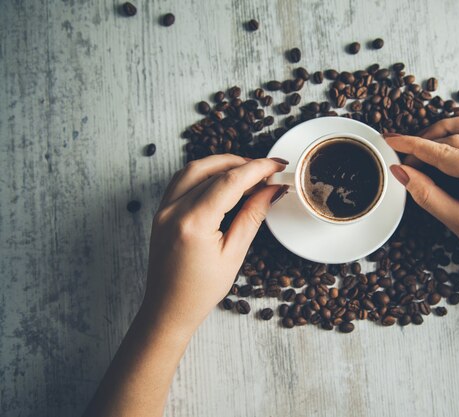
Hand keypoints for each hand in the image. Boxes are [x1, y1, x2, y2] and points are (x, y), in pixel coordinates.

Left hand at [141, 154, 288, 335]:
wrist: (168, 309)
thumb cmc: (200, 290)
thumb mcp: (234, 254)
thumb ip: (253, 216)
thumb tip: (272, 190)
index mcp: (193, 223)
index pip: (231, 181)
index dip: (258, 169)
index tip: (277, 166)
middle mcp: (173, 210)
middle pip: (213, 169)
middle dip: (243, 165)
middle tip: (267, 172)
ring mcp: (163, 209)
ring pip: (194, 168)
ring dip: (223, 164)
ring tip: (248, 174)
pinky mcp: (161, 211)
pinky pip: (183, 180)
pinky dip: (205, 173)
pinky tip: (223, 181)